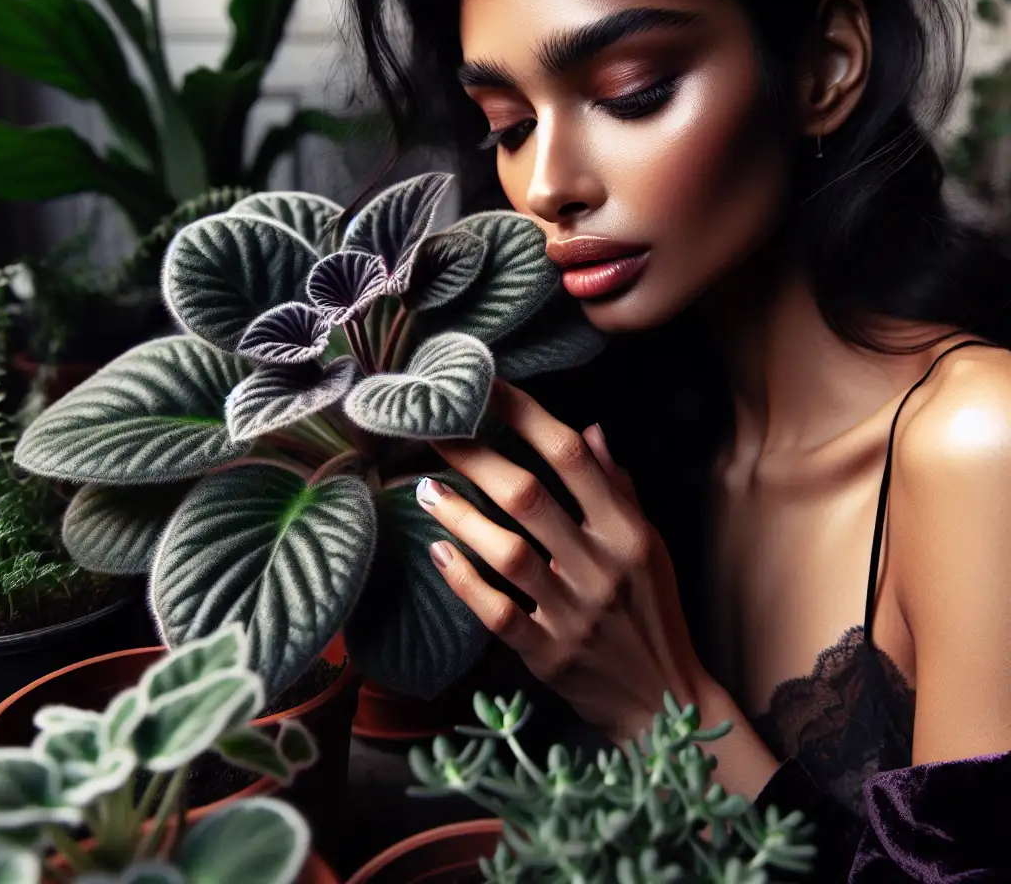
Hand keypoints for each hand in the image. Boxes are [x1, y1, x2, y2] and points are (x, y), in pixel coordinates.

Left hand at [416, 378, 709, 743]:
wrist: (662, 700)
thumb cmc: (652, 611)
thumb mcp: (649, 545)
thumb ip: (618, 488)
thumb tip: (591, 428)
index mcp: (627, 532)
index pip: (571, 457)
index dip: (525, 415)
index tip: (485, 387)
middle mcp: (601, 567)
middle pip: (527, 497)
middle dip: (474, 456)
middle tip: (432, 430)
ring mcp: (573, 613)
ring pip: (506, 553)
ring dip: (459, 515)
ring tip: (424, 487)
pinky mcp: (547, 655)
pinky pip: (497, 614)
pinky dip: (464, 581)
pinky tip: (438, 552)